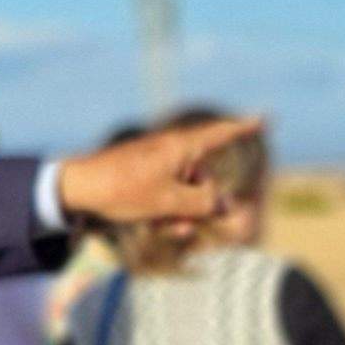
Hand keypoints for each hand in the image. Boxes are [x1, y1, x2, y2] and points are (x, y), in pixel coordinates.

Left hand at [55, 116, 264, 228]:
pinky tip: (152, 223)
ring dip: (180, 212)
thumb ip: (203, 204)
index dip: (244, 128)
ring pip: (184, 192)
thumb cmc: (124, 190)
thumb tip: (228, 206)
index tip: (266, 119)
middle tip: (181, 222)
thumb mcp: (170, 202)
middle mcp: (173, 151)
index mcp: (182, 147)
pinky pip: (167, 194)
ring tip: (161, 224)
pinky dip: (165, 209)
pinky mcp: (145, 176)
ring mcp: (158, 163)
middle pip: (203, 179)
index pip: (221, 134)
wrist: (78, 188)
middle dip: (199, 204)